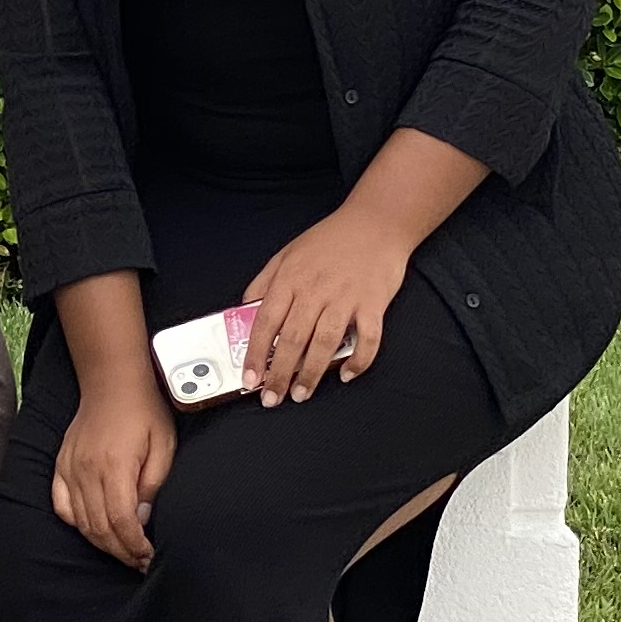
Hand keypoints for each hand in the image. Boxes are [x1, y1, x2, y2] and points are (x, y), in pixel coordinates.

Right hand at [51, 374, 174, 571]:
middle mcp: (87, 470)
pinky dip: (77, 524)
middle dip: (121, 552)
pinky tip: (94, 529)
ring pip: (81, 522)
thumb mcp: (163, 445)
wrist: (112, 382)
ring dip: (102, 543)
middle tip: (140, 561)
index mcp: (114, 466)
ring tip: (122, 551)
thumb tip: (142, 519)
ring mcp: (70, 468)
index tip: (149, 555)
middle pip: (100, 528)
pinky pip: (62, 505)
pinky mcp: (61, 465)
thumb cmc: (143, 411)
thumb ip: (153, 484)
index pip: (121, 521)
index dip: (135, 546)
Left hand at [240, 208, 411, 404]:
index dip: (255, 354)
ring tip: (300, 394)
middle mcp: (315, 290)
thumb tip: (245, 310)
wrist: (375, 224)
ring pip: (324, 344)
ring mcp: (345, 298)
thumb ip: (265, 281)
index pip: (265, 322)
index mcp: (290, 278)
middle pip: (292, 339)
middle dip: (279, 373)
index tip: (249, 379)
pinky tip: (347, 374)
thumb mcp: (286, 253)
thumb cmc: (329, 240)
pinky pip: (367, 339)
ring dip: (311, 374)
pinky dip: (358, 360)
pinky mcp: (373, 304)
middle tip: (272, 398)